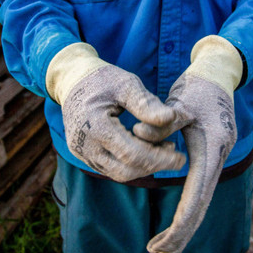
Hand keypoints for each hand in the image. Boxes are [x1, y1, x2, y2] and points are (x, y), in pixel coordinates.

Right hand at [59, 62, 185, 181]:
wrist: (71, 79)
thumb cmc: (102, 78)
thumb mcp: (126, 83)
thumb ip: (146, 103)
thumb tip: (171, 118)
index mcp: (94, 125)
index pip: (132, 154)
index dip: (160, 159)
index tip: (182, 158)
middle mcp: (84, 145)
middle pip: (125, 171)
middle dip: (154, 166)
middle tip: (175, 156)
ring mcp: (81, 152)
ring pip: (117, 173)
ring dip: (144, 167)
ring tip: (164, 150)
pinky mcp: (82, 154)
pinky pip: (110, 168)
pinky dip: (131, 164)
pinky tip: (147, 150)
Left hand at [133, 35, 242, 252]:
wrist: (218, 74)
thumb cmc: (196, 86)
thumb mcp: (179, 102)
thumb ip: (161, 121)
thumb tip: (139, 134)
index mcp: (212, 148)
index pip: (195, 198)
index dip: (177, 226)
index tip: (156, 246)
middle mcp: (218, 158)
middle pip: (200, 211)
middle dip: (177, 240)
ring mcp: (217, 160)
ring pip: (200, 206)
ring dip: (180, 232)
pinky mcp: (210, 159)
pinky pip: (199, 194)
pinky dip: (184, 214)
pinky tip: (171, 228)